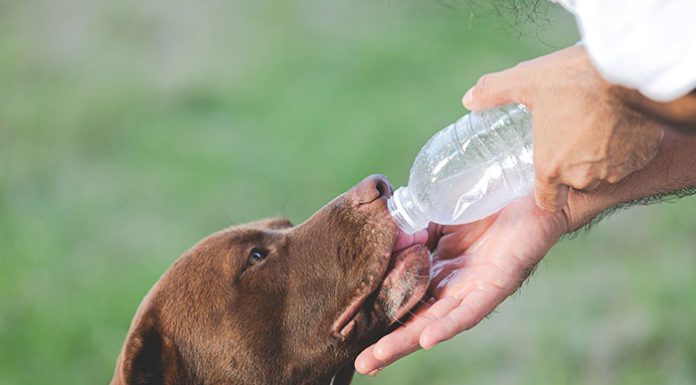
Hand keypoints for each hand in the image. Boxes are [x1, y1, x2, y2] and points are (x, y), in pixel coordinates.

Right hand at [355, 195, 569, 374]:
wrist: (530, 186)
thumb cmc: (485, 200)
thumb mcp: (438, 212)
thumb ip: (413, 226)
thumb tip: (381, 236)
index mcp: (438, 270)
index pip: (403, 298)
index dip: (380, 314)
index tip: (351, 332)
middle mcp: (454, 286)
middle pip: (416, 319)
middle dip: (389, 342)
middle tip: (361, 364)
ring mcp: (475, 287)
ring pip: (437, 321)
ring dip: (408, 340)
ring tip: (379, 356)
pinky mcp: (498, 282)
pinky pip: (471, 309)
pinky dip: (448, 324)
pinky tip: (427, 339)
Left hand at [462, 45, 664, 211]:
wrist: (634, 71)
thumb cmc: (576, 80)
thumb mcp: (527, 80)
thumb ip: (494, 92)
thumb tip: (468, 99)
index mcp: (551, 167)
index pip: (547, 200)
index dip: (546, 187)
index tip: (546, 168)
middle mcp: (583, 176)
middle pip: (575, 184)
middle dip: (572, 165)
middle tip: (568, 136)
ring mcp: (615, 169)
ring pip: (603, 172)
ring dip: (598, 157)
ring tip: (592, 127)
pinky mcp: (641, 158)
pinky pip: (629, 160)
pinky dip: (623, 147)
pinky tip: (617, 124)